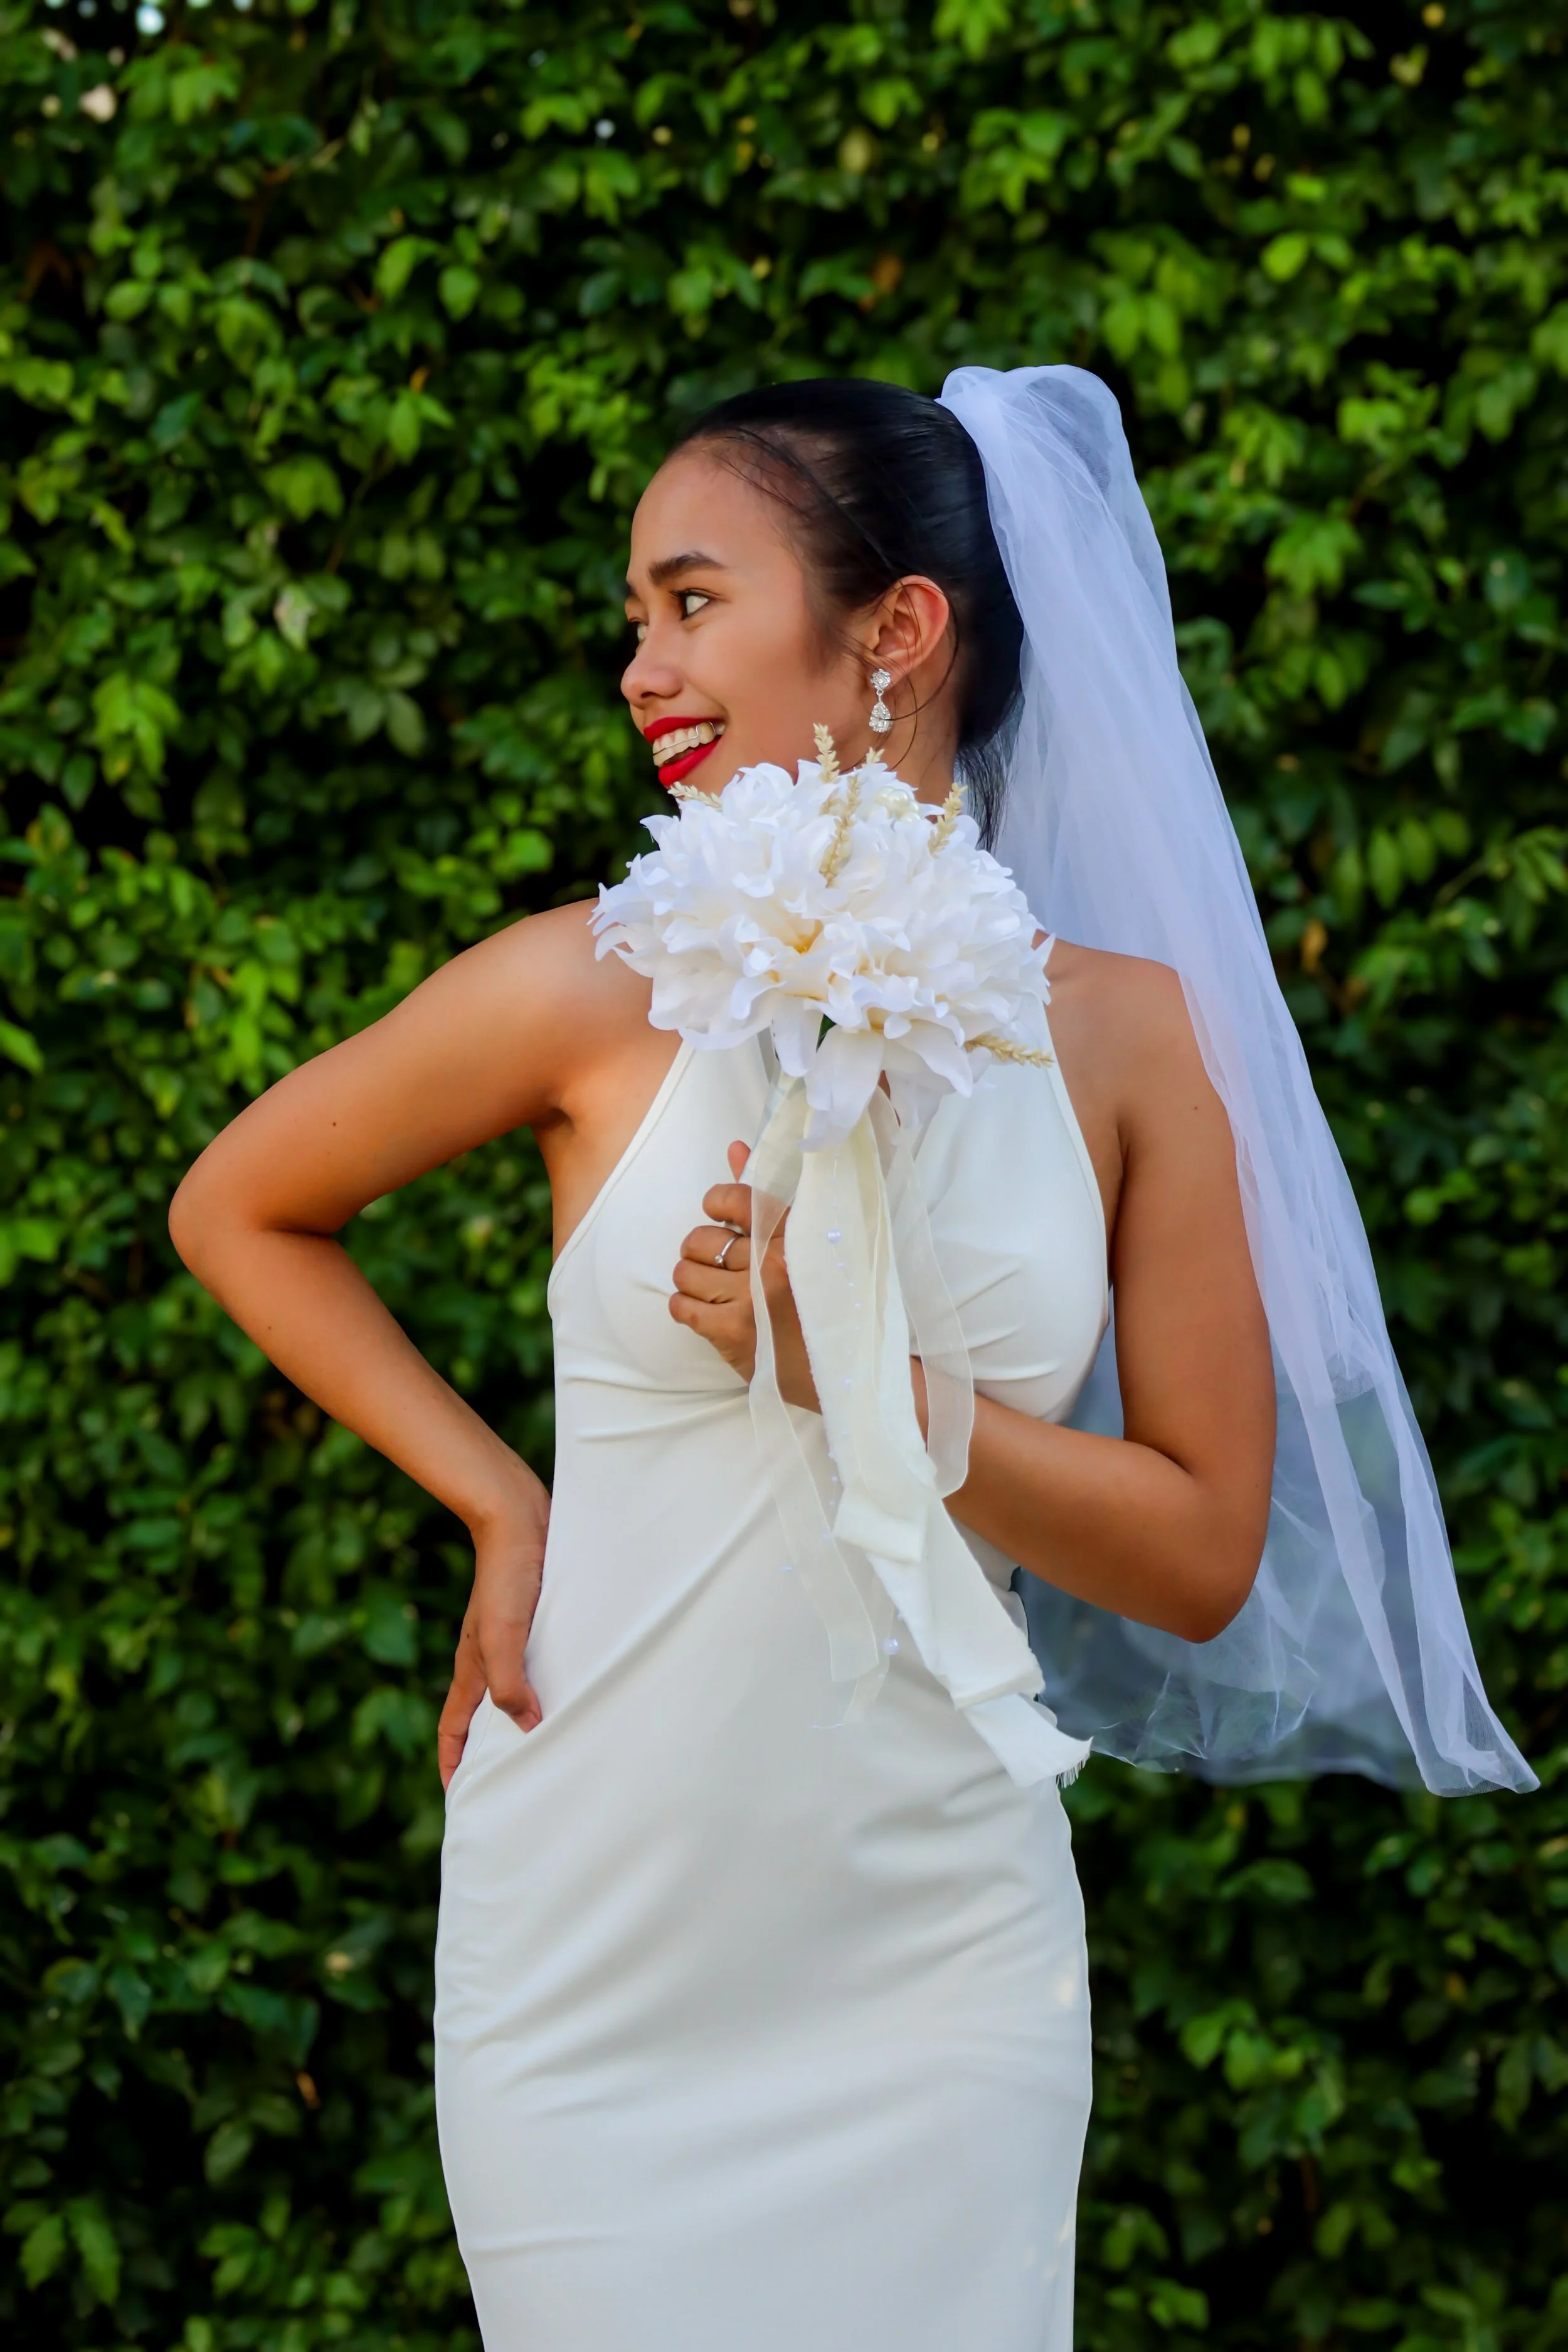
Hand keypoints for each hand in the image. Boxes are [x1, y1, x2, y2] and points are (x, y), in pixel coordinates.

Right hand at [438, 1477, 550, 1789]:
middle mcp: (488, 1658)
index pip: (454, 1730)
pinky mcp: (536, 1621)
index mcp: (471, 1668)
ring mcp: (511, 1639)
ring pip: (515, 1691)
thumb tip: (528, 1730)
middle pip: (485, 1717)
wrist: (520, 1519)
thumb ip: (510, 1683)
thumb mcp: (503, 1635)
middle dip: (491, 1752)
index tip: (461, 1798)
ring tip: (554, 1749)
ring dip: (526, 1719)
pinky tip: (577, 1693)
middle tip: (513, 1786)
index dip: (453, 1765)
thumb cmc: (507, 1576)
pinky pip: (540, 1665)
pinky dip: (550, 1686)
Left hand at [670, 1140, 819, 1411]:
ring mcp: (751, 1300)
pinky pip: (682, 1308)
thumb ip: (767, 1193)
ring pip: (686, 1273)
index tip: (721, 1218)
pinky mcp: (734, 1334)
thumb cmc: (829, 1302)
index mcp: (795, 1236)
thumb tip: (734, 1147)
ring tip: (712, 1288)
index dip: (715, 1204)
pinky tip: (705, 1310)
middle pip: (700, 1239)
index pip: (733, 1198)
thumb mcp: (810, 1241)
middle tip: (717, 1262)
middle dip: (701, 1249)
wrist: (846, 1369)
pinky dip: (686, 1307)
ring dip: (693, 1279)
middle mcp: (771, 1263)